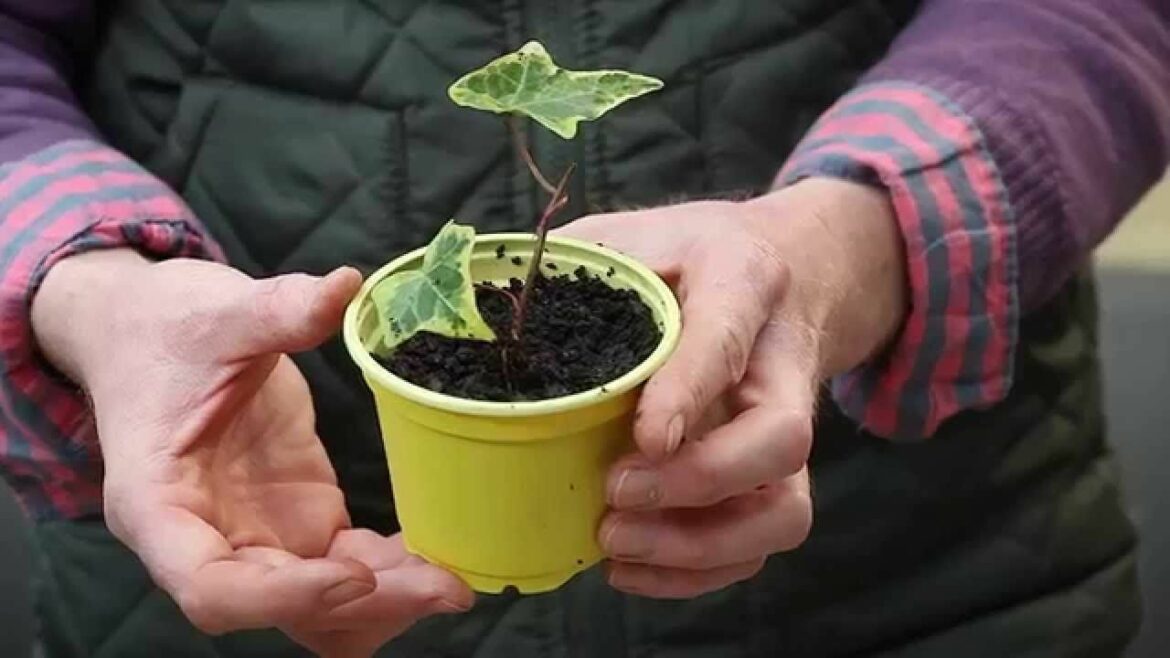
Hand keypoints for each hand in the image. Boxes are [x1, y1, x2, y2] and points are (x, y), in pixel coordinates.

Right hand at [32, 250, 473, 657]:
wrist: (148, 331)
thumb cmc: (164, 328)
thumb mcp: (217, 312)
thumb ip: (277, 309)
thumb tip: (345, 286)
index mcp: (160, 505)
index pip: (210, 587)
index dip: (283, 595)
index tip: (356, 574)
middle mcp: (207, 539)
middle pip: (281, 607)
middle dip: (365, 606)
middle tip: (448, 586)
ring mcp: (258, 535)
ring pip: (319, 608)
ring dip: (384, 603)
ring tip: (454, 580)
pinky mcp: (299, 518)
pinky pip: (346, 569)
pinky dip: (391, 573)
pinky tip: (442, 554)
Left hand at [555, 178, 907, 597]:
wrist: (781, 273)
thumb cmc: (688, 256)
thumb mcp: (634, 235)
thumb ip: (578, 263)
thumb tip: (484, 309)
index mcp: (743, 279)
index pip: (727, 336)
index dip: (688, 391)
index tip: (644, 437)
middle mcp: (779, 362)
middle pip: (780, 439)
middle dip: (700, 481)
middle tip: (614, 491)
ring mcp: (785, 427)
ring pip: (782, 511)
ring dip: (700, 545)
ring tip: (614, 542)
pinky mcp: (775, 476)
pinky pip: (760, 544)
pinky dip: (696, 572)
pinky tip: (628, 567)